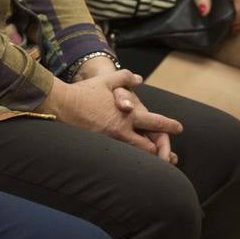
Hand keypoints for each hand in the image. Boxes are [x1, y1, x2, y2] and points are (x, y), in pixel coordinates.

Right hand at [40, 69, 181, 158]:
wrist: (61, 104)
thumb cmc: (84, 92)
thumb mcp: (107, 80)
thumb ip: (125, 78)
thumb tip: (140, 79)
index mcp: (128, 115)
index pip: (157, 123)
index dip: (170, 126)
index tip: (178, 128)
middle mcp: (123, 131)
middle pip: (150, 148)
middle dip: (160, 151)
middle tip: (168, 154)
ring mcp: (111, 141)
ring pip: (135, 156)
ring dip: (145, 158)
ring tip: (152, 160)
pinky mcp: (99, 147)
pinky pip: (120, 156)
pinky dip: (128, 159)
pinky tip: (129, 161)